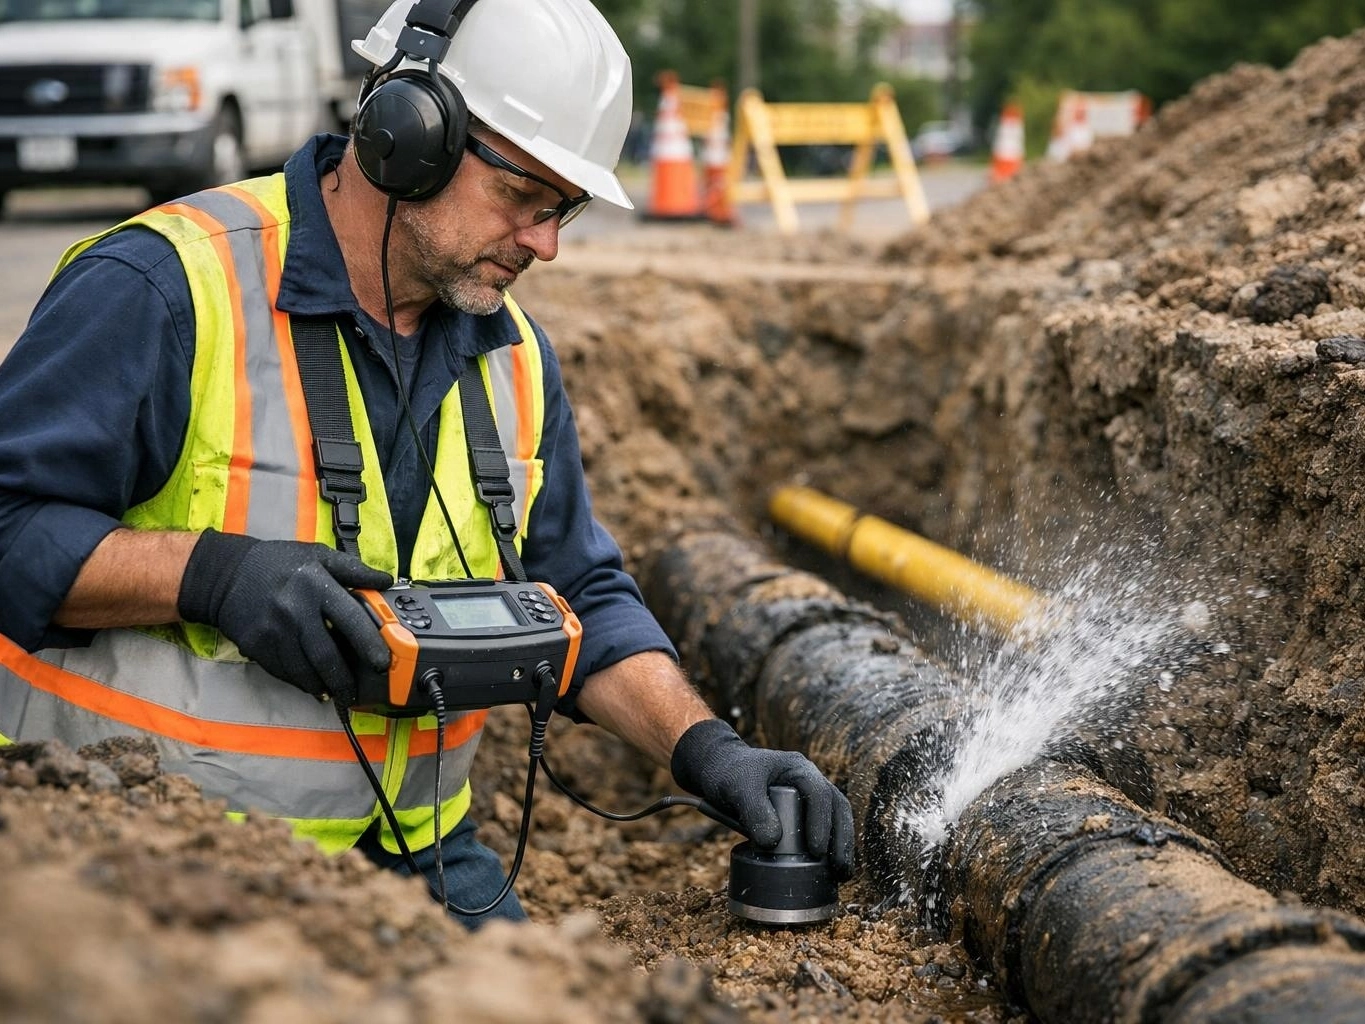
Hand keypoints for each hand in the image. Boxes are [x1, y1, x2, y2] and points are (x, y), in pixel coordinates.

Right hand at [177, 529, 392, 704]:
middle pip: (327, 656)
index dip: (370, 644)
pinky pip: (285, 672)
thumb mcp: (318, 555)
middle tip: (358, 691)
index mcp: (316, 585)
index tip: (382, 662)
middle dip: (346, 680)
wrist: (226, 575)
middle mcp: (295, 610)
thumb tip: (386, 581)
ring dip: (325, 686)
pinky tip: (313, 685)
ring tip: (339, 692)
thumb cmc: (277, 563)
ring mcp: (274, 631)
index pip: (351, 619)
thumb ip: (354, 570)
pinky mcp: (257, 646)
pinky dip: (302, 682)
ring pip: (305, 671)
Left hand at [671, 718, 854, 879]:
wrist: (720, 771)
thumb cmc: (730, 773)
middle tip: (839, 869)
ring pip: (835, 818)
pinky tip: (829, 869)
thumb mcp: (737, 787)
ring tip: (842, 874)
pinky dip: (828, 846)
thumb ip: (753, 810)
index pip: (820, 794)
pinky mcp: (801, 813)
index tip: (816, 850)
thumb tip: (773, 841)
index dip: (822, 822)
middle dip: (841, 839)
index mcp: (798, 769)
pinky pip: (822, 827)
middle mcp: (809, 781)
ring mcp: (807, 797)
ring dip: (841, 845)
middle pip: (837, 807)